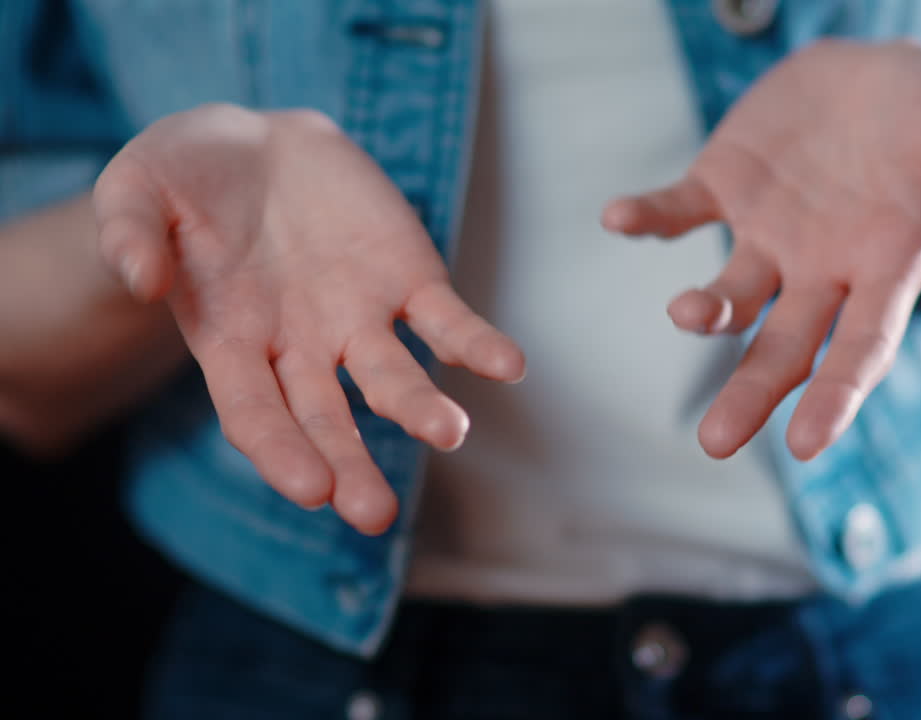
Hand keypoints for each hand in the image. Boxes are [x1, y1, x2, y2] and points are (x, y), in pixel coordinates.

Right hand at [94, 104, 524, 533]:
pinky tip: (507, 365)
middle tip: (373, 513)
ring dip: (422, 409)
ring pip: (393, 380)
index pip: (256, 414)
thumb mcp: (135, 189)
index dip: (281, 452)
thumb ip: (129, 233)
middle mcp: (300, 348)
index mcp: (231, 342)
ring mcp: (358, 318)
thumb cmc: (185, 177)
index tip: (309, 489)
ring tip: (451, 431)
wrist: (258, 142)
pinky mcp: (408, 280)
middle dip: (350, 465)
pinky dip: (477, 344)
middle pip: (327, 421)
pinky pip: (447, 321)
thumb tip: (138, 279)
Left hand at [604, 40, 920, 461]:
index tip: (805, 445)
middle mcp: (820, 269)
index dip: (835, 397)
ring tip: (688, 310)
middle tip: (716, 443)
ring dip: (705, 307)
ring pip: (727, 292)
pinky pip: (678, 209)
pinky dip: (649, 217)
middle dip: (751, 393)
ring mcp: (767, 231)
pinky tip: (619, 219)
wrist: (887, 70)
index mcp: (884, 272)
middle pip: (782, 348)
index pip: (860, 350)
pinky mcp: (726, 184)